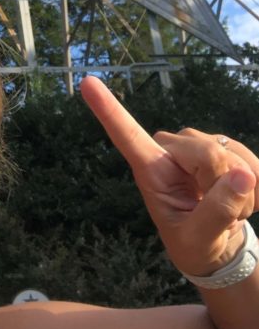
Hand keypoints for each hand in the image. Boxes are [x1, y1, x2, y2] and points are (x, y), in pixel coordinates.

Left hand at [80, 76, 258, 276]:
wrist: (220, 246)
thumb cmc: (195, 244)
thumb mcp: (199, 241)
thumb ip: (216, 214)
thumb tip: (242, 176)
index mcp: (151, 170)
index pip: (127, 136)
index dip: (108, 110)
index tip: (87, 82)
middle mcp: (172, 150)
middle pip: (207, 152)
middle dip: (223, 185)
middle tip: (217, 213)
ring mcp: (201, 145)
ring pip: (233, 157)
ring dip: (242, 191)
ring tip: (226, 208)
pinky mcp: (228, 148)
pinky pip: (254, 162)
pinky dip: (256, 187)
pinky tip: (243, 199)